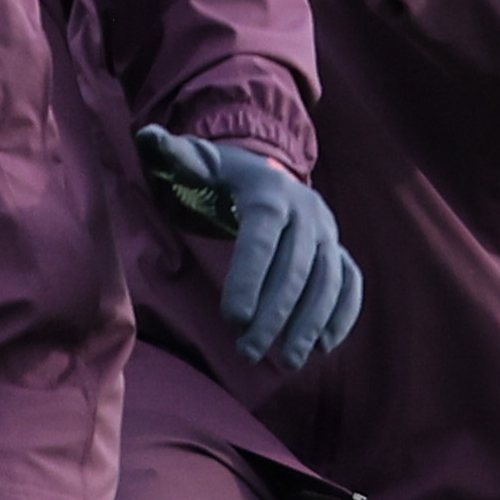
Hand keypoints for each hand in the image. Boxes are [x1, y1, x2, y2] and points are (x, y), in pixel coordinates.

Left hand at [144, 129, 360, 369]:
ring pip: (328, 281)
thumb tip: (149, 138)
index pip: (262, 238)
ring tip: (286, 361)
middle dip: (275, 314)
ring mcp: (329, 233)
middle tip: (248, 351)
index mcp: (270, 192)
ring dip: (310, 324)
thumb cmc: (223, 177)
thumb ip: (174, 156)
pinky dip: (342, 315)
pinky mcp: (340, 251)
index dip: (249, 278)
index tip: (232, 319)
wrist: (270, 173)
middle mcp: (308, 211)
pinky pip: (350, 284)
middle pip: (296, 268)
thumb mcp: (198, 162)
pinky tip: (323, 346)